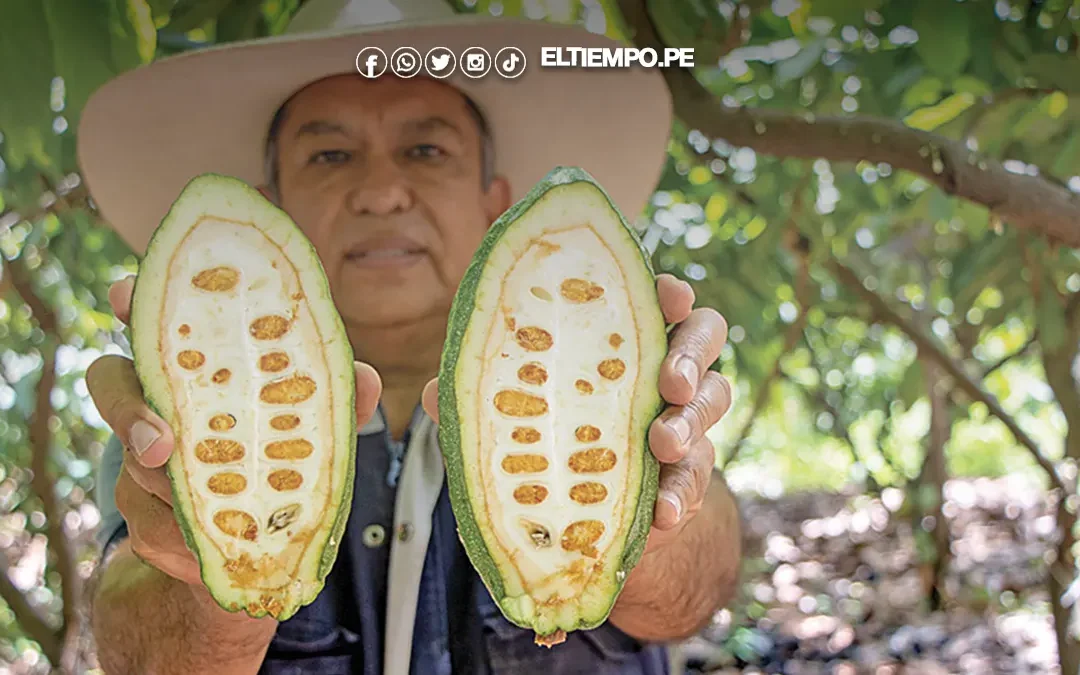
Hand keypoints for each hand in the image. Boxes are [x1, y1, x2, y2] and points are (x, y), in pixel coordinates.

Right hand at [88, 276, 382, 592]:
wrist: (258, 546)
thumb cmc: (285, 456)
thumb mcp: (316, 424)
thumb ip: (334, 399)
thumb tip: (366, 382)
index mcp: (194, 369)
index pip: (152, 320)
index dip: (135, 303)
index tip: (124, 292)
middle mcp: (156, 403)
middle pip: (111, 385)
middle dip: (129, 414)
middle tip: (161, 445)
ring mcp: (138, 460)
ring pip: (133, 471)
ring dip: (178, 497)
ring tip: (225, 518)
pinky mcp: (139, 515)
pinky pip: (148, 530)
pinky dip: (186, 545)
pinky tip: (214, 555)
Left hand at [420, 274, 731, 547]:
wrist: (583, 513)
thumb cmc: (545, 435)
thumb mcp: (510, 413)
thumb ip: (483, 399)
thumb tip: (430, 394)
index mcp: (622, 336)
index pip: (655, 297)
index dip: (669, 293)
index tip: (667, 297)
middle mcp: (661, 367)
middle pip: (704, 337)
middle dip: (690, 355)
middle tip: (669, 381)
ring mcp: (683, 418)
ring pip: (714, 401)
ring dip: (691, 423)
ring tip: (663, 445)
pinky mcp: (687, 475)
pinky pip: (700, 478)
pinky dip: (684, 495)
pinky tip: (662, 511)